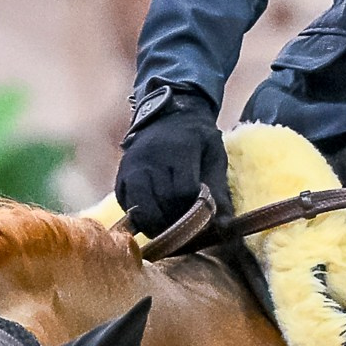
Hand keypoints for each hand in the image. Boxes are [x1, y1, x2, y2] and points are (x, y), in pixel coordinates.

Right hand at [116, 91, 227, 237]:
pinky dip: (141, 219)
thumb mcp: (214, 157)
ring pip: (141, 210)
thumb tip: (225, 226)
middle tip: (190, 228)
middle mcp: (150, 159)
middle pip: (162, 203)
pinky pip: (127, 208)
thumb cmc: (196, 139)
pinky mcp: (120, 178)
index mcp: (178, 150)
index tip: (204, 215)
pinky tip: (156, 217)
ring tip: (171, 228)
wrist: (166, 117)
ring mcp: (131, 169)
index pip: (183, 192)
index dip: (196, 210)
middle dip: (178, 222)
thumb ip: (219, 190)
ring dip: (157, 225)